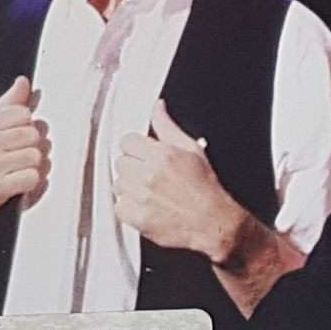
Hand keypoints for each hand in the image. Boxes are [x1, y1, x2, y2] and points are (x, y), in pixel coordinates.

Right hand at [0, 76, 48, 232]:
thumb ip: (7, 103)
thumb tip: (23, 83)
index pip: (24, 114)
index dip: (26, 124)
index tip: (18, 131)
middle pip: (33, 135)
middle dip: (31, 144)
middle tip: (21, 151)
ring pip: (35, 156)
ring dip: (33, 164)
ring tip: (21, 166)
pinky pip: (31, 178)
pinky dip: (30, 181)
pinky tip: (20, 179)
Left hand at [114, 99, 244, 260]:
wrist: (212, 221)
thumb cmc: (205, 187)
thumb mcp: (191, 149)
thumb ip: (168, 126)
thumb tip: (158, 108)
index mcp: (162, 155)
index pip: (127, 141)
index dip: (136, 147)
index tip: (142, 153)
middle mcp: (149, 175)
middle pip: (121, 162)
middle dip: (133, 166)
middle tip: (148, 173)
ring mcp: (142, 198)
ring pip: (118, 184)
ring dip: (129, 186)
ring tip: (148, 189)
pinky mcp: (139, 218)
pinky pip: (119, 207)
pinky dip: (128, 207)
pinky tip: (144, 204)